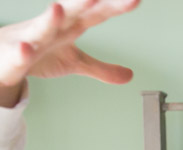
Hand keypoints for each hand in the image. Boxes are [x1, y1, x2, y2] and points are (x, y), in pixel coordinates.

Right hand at [0, 0, 138, 105]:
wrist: (3, 56)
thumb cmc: (40, 53)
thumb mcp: (75, 62)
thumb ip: (102, 68)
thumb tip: (130, 75)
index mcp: (71, 26)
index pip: (97, 14)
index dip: (115, 6)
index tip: (134, 0)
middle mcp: (53, 27)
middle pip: (71, 11)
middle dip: (85, 1)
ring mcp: (32, 38)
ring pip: (42, 27)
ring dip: (50, 18)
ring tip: (59, 8)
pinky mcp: (15, 55)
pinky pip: (19, 54)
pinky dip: (23, 51)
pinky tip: (27, 49)